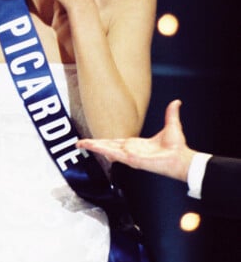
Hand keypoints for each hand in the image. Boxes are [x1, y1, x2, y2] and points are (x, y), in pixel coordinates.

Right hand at [76, 99, 194, 181]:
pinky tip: (94, 148)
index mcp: (136, 144)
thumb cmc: (177, 147)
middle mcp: (131, 150)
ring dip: (94, 146)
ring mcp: (130, 155)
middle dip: (93, 144)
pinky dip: (103, 151)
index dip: (104, 141)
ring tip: (80, 144)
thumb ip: (171, 114)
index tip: (94, 141)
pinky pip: (114, 154)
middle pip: (107, 146)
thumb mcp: (172, 126)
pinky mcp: (132, 159)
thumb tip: (176, 102)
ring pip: (107, 149)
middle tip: (79, 143)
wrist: (182, 158)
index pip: (115, 142)